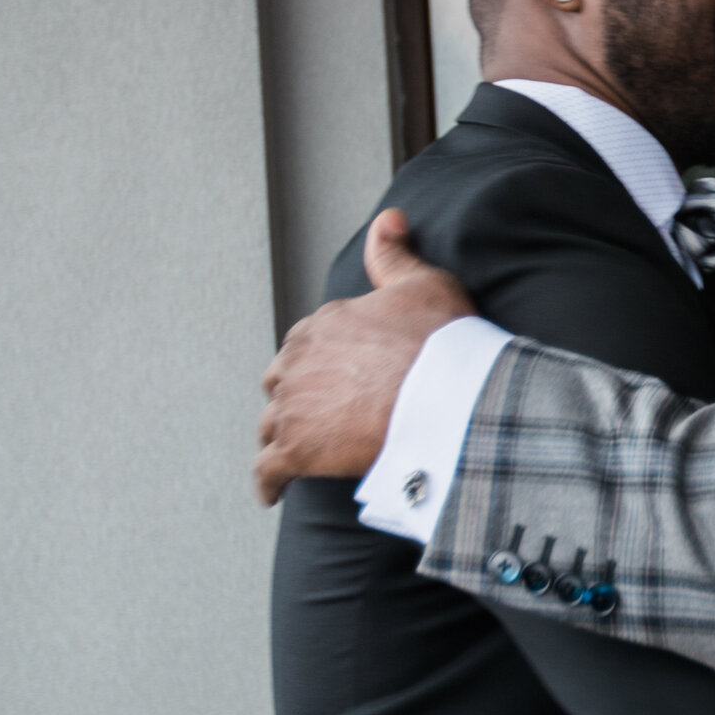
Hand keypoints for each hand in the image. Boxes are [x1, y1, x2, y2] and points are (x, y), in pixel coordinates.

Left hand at [255, 209, 475, 502]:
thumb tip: (386, 220)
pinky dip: (268, 482)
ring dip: (280, 437)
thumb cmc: (442, 343)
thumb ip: (395, 255)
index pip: (306, 342)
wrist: (447, 397)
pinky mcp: (295, 450)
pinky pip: (267, 471)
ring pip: (271, 424)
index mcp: (322, 323)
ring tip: (290, 452)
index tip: (335, 374)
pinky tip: (272, 493)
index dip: (321, 361)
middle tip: (315, 413)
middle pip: (281, 381)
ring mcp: (292, 407)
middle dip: (293, 395)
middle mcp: (297, 361)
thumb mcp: (424, 283)